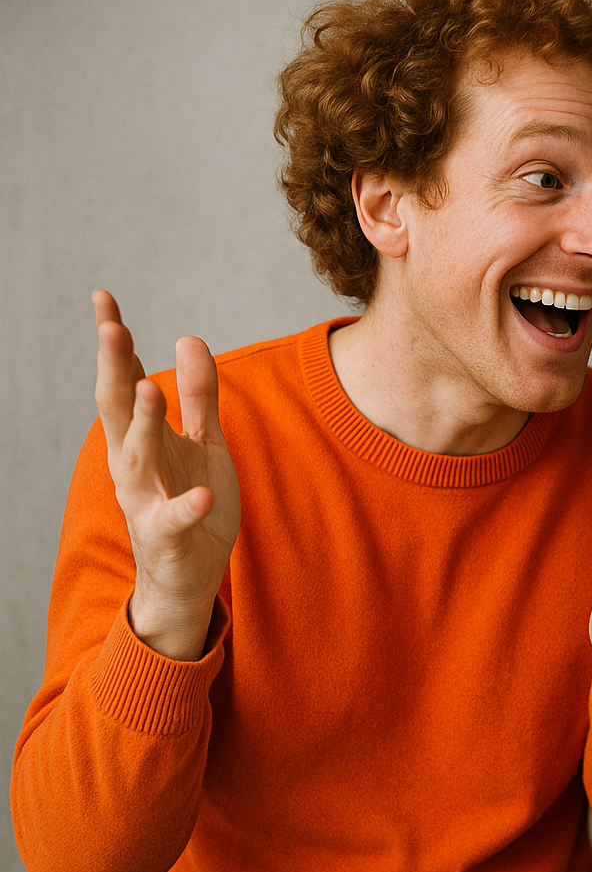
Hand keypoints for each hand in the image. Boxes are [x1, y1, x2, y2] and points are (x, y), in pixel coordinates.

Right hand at [93, 291, 239, 660]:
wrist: (190, 571)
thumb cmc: (193, 498)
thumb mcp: (205, 441)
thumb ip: (200, 395)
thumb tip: (188, 338)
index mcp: (140, 436)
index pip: (123, 381)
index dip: (115, 343)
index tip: (104, 300)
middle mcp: (133, 463)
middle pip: (117, 409)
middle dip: (114, 369)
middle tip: (111, 328)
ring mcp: (146, 499)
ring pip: (138, 457)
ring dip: (143, 423)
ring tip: (149, 388)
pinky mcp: (169, 534)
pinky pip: (175, 518)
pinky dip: (186, 507)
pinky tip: (203, 496)